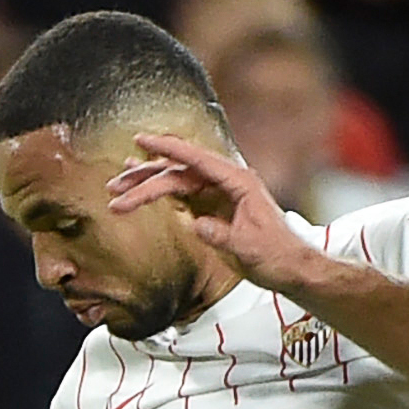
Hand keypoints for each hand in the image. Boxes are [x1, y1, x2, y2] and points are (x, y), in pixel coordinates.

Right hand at [110, 131, 335, 292]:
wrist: (292, 268)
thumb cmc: (277, 256)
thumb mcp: (248, 249)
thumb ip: (221, 236)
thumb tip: (196, 225)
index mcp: (239, 181)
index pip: (197, 160)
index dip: (168, 149)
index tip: (142, 140)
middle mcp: (228, 181)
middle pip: (180, 172)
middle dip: (145, 177)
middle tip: (116, 185)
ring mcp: (220, 192)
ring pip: (177, 182)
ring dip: (148, 185)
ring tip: (118, 188)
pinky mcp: (215, 206)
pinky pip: (183, 194)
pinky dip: (161, 192)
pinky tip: (141, 190)